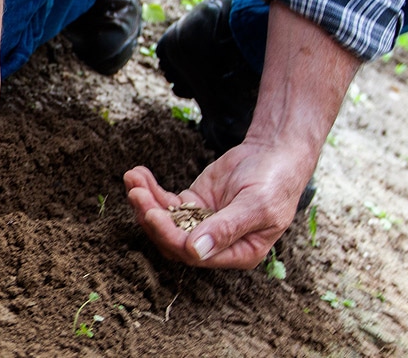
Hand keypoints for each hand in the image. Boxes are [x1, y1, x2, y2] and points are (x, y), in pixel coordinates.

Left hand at [123, 140, 313, 267]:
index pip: (194, 254)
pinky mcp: (192, 204)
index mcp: (238, 253)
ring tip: (132, 179)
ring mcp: (201, 224)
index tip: (153, 214)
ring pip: (165, 221)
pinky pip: (165, 202)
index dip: (170, 236)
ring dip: (145, 202)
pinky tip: (138, 174)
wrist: (275, 153)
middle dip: (151, 217)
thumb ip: (227, 228)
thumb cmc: (275, 182)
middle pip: (173, 240)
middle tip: (136, 193)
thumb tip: (196, 251)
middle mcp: (216, 244)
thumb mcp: (257, 205)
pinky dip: (150, 189)